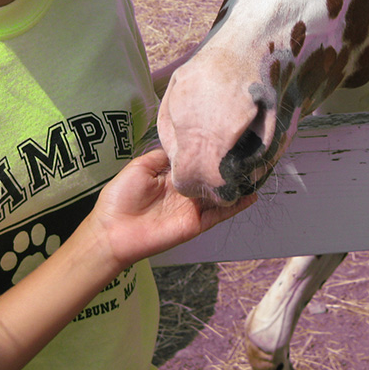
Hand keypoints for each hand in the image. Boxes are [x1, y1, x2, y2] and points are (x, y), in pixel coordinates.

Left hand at [93, 148, 256, 267]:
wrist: (112, 231)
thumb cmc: (119, 197)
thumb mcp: (140, 166)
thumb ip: (163, 156)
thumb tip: (183, 145)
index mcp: (172, 176)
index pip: (197, 162)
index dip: (210, 152)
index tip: (226, 138)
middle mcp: (186, 191)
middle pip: (212, 178)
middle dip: (228, 167)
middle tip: (248, 152)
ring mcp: (192, 208)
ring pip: (220, 195)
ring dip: (236, 185)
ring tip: (255, 171)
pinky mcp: (195, 223)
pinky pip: (219, 214)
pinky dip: (235, 206)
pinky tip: (250, 196)